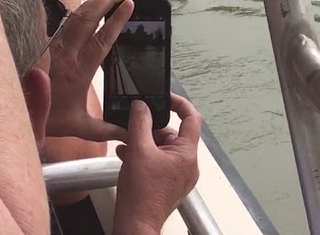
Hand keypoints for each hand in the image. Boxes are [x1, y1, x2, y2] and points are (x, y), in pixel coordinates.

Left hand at [44, 0, 133, 141]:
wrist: (15, 111)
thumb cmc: (47, 119)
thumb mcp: (79, 126)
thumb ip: (106, 129)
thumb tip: (129, 133)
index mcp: (78, 71)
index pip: (102, 40)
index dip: (116, 21)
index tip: (129, 5)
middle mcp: (64, 54)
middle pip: (87, 19)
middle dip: (107, 0)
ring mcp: (50, 45)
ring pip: (73, 16)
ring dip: (92, 1)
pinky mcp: (40, 42)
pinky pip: (57, 20)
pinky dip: (72, 8)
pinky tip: (82, 1)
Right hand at [113, 96, 202, 232]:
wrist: (136, 224)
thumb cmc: (141, 196)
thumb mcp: (137, 150)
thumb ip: (140, 123)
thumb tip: (141, 107)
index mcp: (186, 154)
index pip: (192, 118)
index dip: (179, 103)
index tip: (165, 98)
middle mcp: (187, 165)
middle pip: (173, 134)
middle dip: (152, 128)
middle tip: (136, 125)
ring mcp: (179, 176)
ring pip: (163, 149)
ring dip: (145, 143)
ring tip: (127, 143)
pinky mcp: (169, 184)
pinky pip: (159, 162)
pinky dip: (145, 156)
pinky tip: (127, 156)